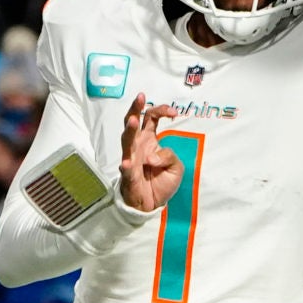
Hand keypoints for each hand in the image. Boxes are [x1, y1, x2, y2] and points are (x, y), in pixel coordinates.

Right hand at [118, 96, 182, 211]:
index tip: (173, 113)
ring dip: (130, 130)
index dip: (161, 110)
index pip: (151, 117)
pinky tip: (126, 164)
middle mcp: (137, 145)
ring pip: (127, 140)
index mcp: (149, 139)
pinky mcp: (128, 175)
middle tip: (140, 97)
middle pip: (134, 122)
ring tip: (134, 121)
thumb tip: (153, 157)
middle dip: (136, 109)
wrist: (151, 204)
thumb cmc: (161, 182)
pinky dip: (126, 166)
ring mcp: (131, 159)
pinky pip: (126, 170)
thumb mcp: (176, 167)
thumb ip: (170, 155)